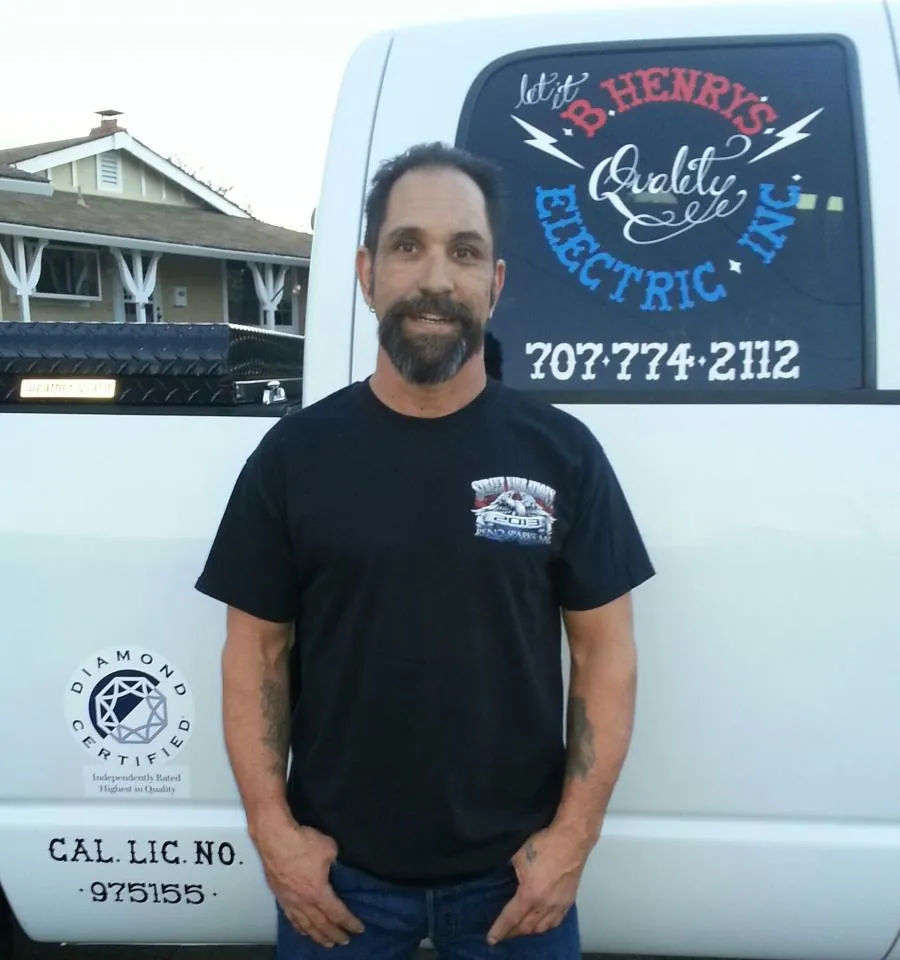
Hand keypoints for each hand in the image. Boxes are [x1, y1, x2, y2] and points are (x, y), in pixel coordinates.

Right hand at [252, 813, 364, 947]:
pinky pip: (291, 918)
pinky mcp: (279, 896)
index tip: (358, 929)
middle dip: (335, 934)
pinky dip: (300, 928)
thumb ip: (334, 861)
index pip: (338, 913)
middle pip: (322, 925)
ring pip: (306, 925)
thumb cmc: (302, 842)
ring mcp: (290, 901)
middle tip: (345, 941)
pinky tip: (304, 931)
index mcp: (319, 892)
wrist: (275, 838)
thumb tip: (332, 864)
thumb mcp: (329, 848)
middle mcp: (304, 902)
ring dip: (318, 936)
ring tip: (327, 943)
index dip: (349, 922)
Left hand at [486, 825, 586, 944]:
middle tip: (503, 933)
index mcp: (530, 894)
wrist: (572, 839)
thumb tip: (502, 876)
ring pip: (541, 928)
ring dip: (528, 931)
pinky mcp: (568, 901)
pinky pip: (555, 922)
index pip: (510, 918)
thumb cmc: (545, 844)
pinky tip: (540, 924)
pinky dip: (544, 927)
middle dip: (512, 932)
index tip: (491, 939)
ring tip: (519, 930)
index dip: (499, 930)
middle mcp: (544, 904)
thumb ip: (509, 871)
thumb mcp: (518, 855)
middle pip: (525, 927)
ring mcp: (558, 904)